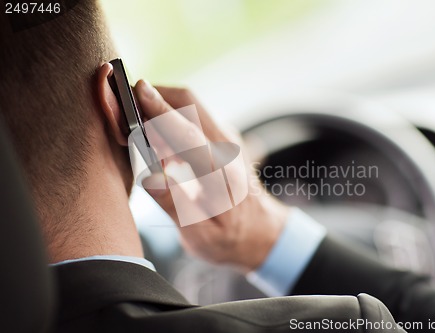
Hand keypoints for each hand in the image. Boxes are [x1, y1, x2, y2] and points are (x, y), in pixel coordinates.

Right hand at [135, 80, 289, 271]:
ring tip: (137, 128)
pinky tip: (157, 142)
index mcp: (222, 175)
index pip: (188, 135)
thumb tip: (150, 178)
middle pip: (190, 103)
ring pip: (190, 106)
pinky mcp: (223, 139)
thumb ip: (175, 206)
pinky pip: (193, 117)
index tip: (137, 91)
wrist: (261, 232)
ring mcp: (227, 139)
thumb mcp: (200, 236)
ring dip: (161, 106)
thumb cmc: (230, 238)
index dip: (161, 111)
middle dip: (155, 96)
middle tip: (126, 108)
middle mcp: (227, 149)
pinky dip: (170, 117)